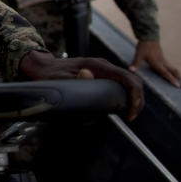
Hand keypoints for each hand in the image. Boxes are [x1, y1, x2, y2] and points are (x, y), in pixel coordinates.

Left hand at [18, 50, 143, 121]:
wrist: (43, 67)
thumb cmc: (51, 75)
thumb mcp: (61, 79)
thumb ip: (74, 78)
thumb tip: (87, 75)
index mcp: (97, 65)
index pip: (126, 78)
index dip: (134, 95)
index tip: (130, 112)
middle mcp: (103, 65)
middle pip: (131, 79)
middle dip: (137, 98)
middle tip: (131, 116)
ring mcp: (102, 68)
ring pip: (127, 81)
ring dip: (133, 97)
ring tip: (129, 114)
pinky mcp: (100, 73)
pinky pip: (120, 82)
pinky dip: (126, 93)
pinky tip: (122, 106)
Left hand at [130, 40, 180, 87]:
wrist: (149, 36)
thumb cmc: (144, 46)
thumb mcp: (139, 55)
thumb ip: (136, 63)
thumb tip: (131, 70)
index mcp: (157, 63)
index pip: (166, 73)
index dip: (172, 79)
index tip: (178, 85)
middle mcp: (162, 62)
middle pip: (173, 71)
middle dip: (178, 78)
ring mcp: (163, 60)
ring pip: (172, 68)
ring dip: (176, 74)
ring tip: (178, 81)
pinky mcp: (162, 58)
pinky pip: (169, 66)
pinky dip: (171, 71)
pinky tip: (169, 74)